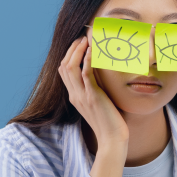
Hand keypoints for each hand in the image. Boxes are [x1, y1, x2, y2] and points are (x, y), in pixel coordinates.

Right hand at [58, 37, 128, 176]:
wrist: (112, 139)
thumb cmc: (109, 122)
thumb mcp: (98, 102)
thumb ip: (95, 88)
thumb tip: (100, 73)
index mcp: (74, 96)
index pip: (64, 71)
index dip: (69, 55)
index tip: (79, 44)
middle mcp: (75, 95)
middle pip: (64, 66)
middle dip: (71, 49)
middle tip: (82, 37)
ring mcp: (82, 96)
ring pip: (71, 68)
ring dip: (77, 51)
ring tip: (86, 40)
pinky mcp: (93, 97)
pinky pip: (85, 75)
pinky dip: (87, 60)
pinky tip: (92, 50)